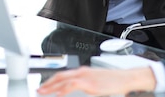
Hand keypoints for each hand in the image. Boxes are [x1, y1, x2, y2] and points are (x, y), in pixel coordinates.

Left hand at [37, 66, 154, 95]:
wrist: (125, 78)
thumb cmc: (115, 81)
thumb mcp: (97, 82)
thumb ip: (87, 84)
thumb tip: (80, 89)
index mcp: (84, 71)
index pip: (64, 74)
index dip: (52, 80)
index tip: (45, 86)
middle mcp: (82, 72)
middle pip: (60, 76)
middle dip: (48, 83)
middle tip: (39, 89)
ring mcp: (85, 77)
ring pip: (63, 80)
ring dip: (51, 86)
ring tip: (43, 92)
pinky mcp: (89, 83)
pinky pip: (72, 85)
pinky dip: (63, 89)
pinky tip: (58, 94)